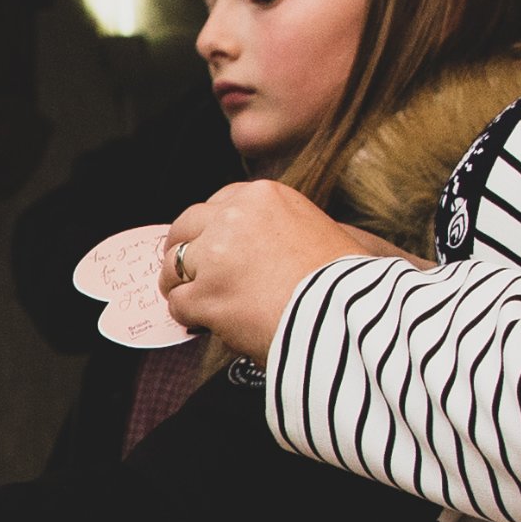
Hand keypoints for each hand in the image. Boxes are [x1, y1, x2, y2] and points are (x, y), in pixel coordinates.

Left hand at [160, 180, 401, 356]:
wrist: (347, 317)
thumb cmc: (344, 283)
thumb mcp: (320, 230)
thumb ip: (280, 226)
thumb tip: (256, 246)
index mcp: (263, 196)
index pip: (218, 204)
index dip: (210, 230)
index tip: (210, 248)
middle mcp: (234, 217)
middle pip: (185, 227)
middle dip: (183, 252)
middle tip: (189, 276)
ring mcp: (215, 255)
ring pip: (173, 266)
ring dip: (180, 286)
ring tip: (198, 305)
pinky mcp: (206, 294)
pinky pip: (178, 304)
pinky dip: (189, 317)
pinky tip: (208, 324)